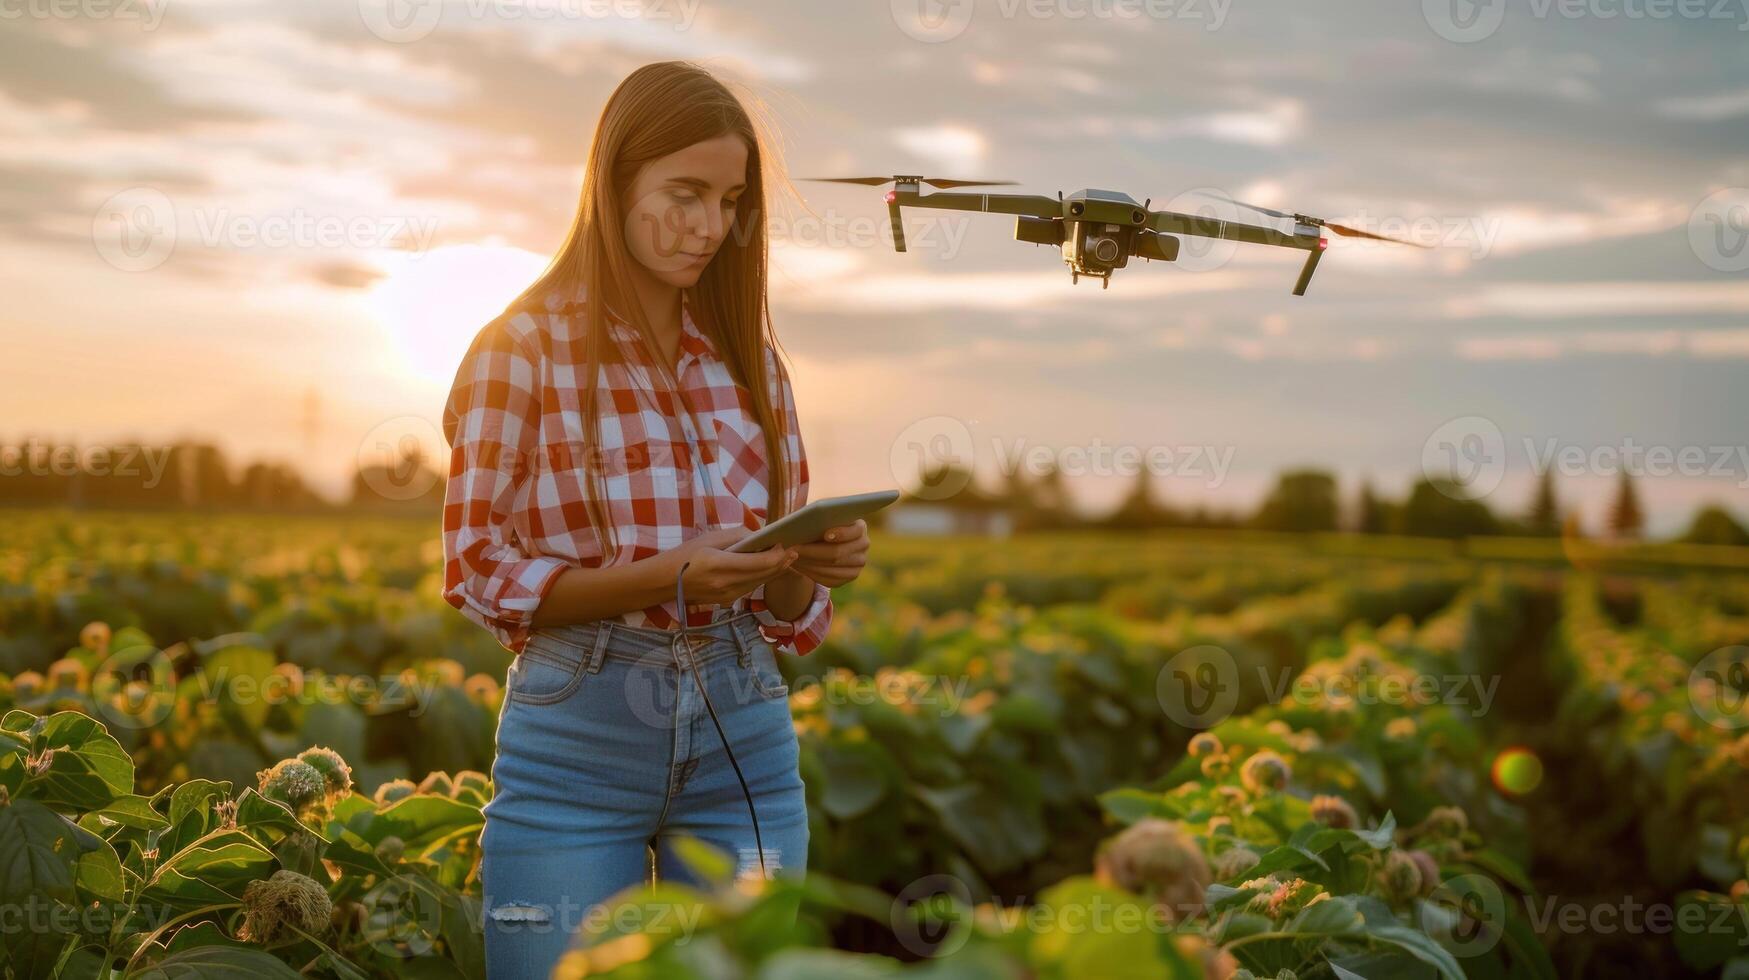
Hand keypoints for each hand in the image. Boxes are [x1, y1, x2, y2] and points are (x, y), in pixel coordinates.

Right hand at [663, 528, 794, 605]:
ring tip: (788, 558)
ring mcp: (729, 596)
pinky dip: (763, 576)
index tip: (786, 544)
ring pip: (761, 582)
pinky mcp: (729, 601)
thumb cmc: (687, 554)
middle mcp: (728, 584)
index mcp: (721, 565)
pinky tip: (770, 567)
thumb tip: (762, 536)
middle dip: (782, 562)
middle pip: (765, 574)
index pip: (759, 562)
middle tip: (795, 551)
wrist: (667, 581)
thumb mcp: (711, 537)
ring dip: (775, 570)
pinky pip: (752, 587)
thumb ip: (739, 535)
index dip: (777, 555)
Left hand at [789, 519, 869, 587]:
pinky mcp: (849, 576)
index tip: (825, 534)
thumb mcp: (821, 517)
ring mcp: (858, 564)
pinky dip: (811, 573)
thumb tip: (800, 525)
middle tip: (793, 548)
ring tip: (791, 558)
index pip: (855, 531)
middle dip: (813, 552)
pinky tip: (798, 566)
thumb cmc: (822, 524)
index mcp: (860, 527)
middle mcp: (863, 546)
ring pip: (831, 568)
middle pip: (838, 553)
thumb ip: (817, 519)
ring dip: (809, 563)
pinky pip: (830, 579)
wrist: (827, 540)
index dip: (841, 533)